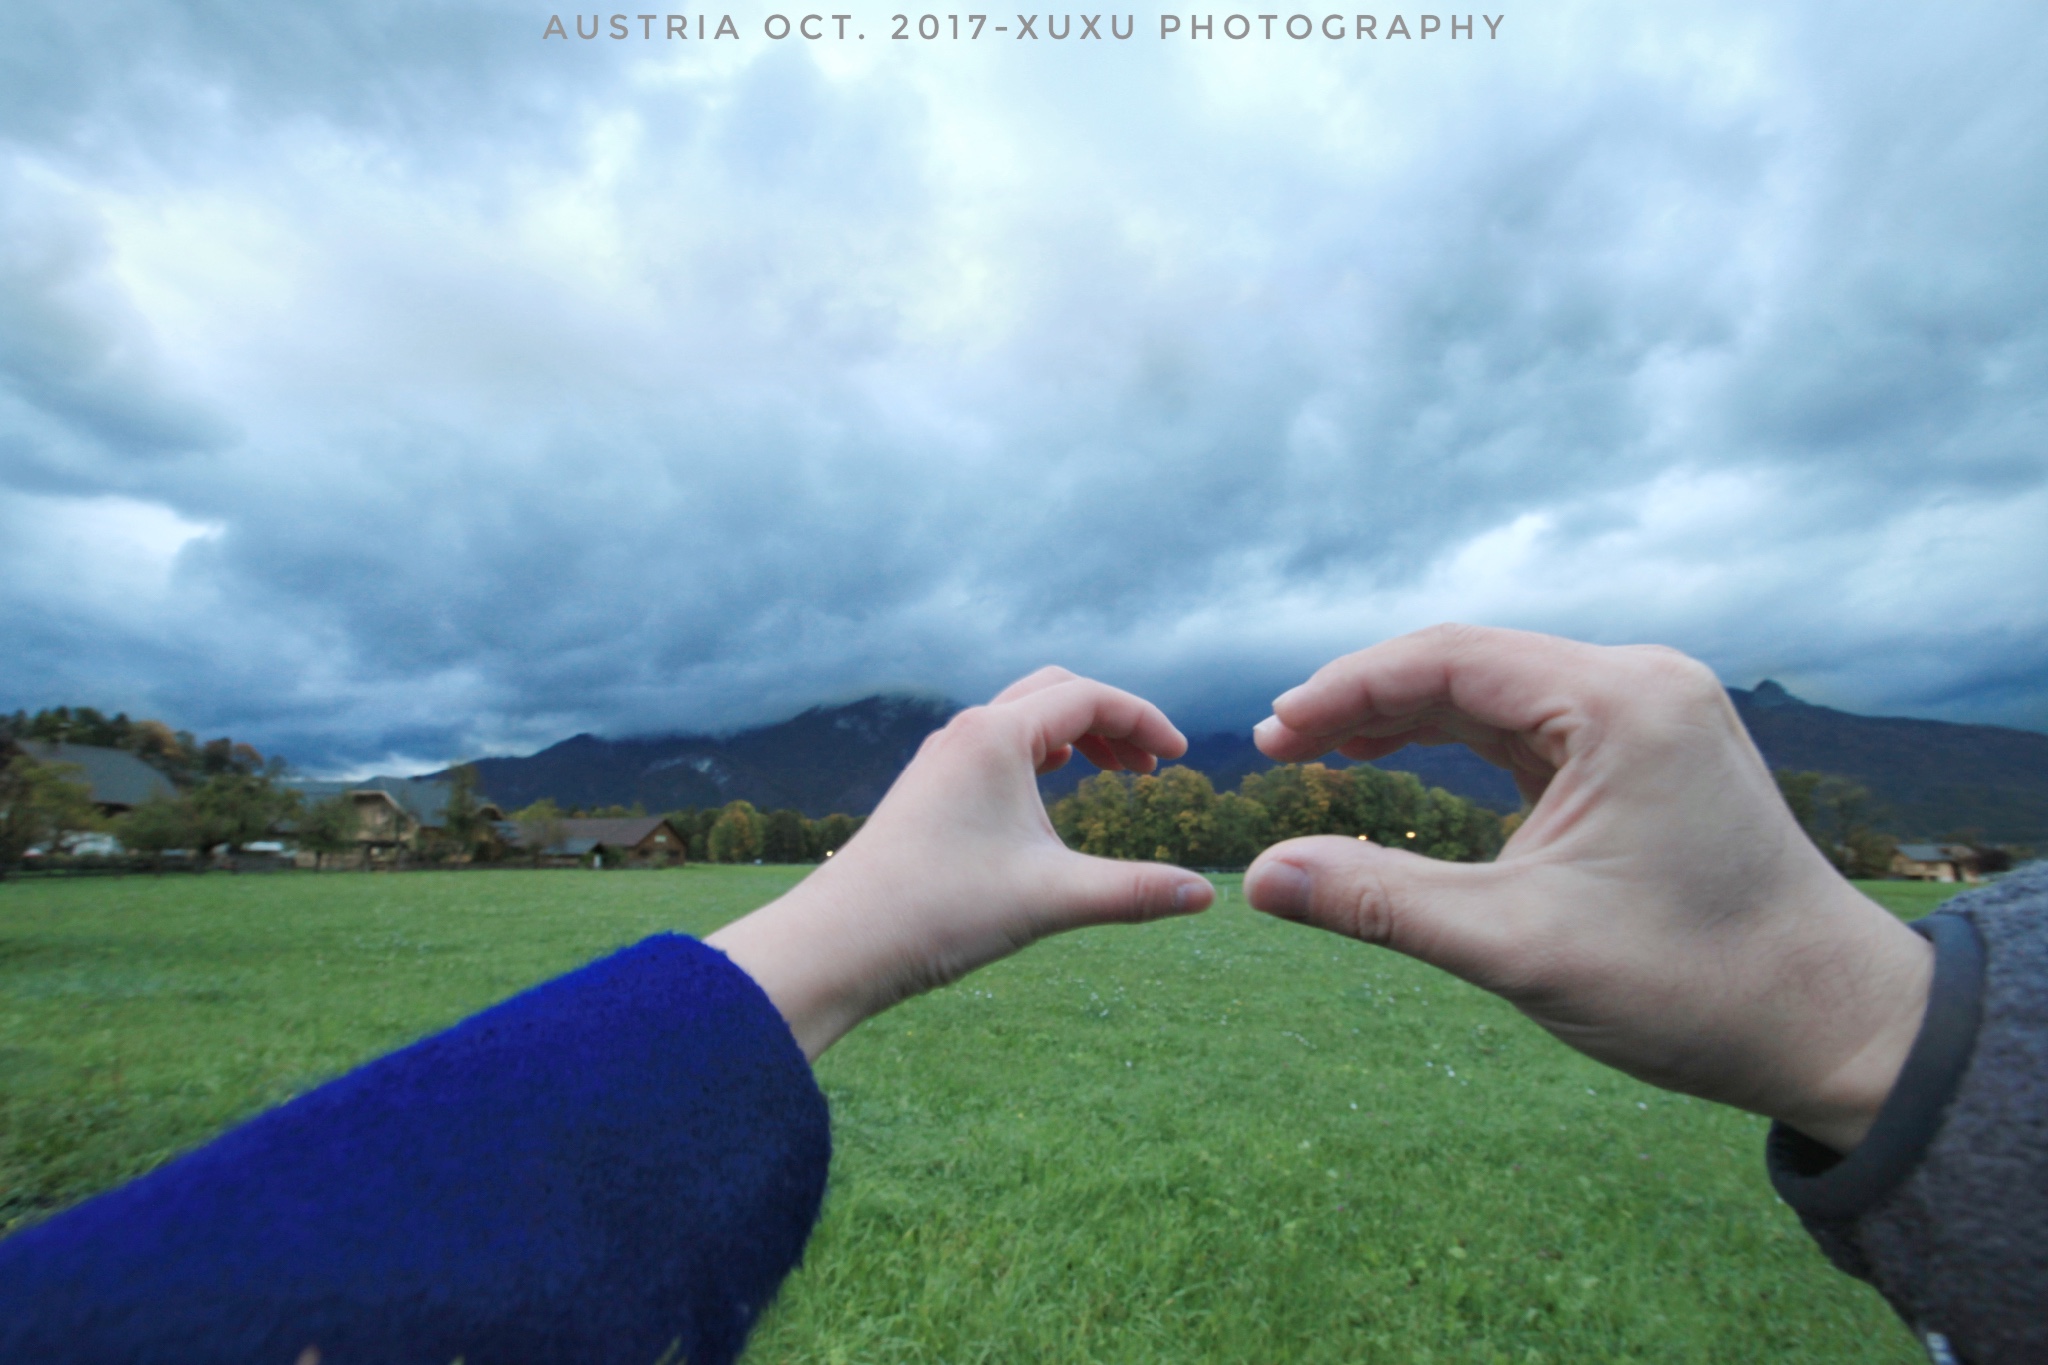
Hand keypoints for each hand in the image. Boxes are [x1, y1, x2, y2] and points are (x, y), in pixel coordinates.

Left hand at [707, 668, 1215, 1058]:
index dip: (1145, 721)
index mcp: (996, 735)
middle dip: (1112, 719)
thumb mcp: (1051, 899)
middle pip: (1054, 692)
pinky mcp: (927, 790)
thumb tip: (1206, 898)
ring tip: (1114, 776)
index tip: (1180, 761)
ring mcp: (941, 760)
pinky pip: (994, 747)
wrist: (838, 943)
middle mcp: (965, 733)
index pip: (1089, 696)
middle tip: (1150, 767)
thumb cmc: (938, 912)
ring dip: (1075, 736)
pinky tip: (1048, 792)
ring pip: (1021, 719)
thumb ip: (1134, 892)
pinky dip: (1037, 755)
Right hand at [1242, 625, 1932, 1152]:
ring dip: (1412, 718)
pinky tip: (1405, 763)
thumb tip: (1260, 877)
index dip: (1347, 688)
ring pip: (1500, 692)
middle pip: (1472, 663)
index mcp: (1624, 701)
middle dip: (1370, 700)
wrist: (1837, 1029)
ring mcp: (1653, 717)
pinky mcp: (1652, 755)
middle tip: (1283, 748)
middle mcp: (1643, 685)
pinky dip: (1463, 743)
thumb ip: (1381, 901)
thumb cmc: (1698, 986)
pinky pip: (1534, 727)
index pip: (1452, 657)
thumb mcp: (1520, 945)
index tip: (1273, 737)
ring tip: (1325, 753)